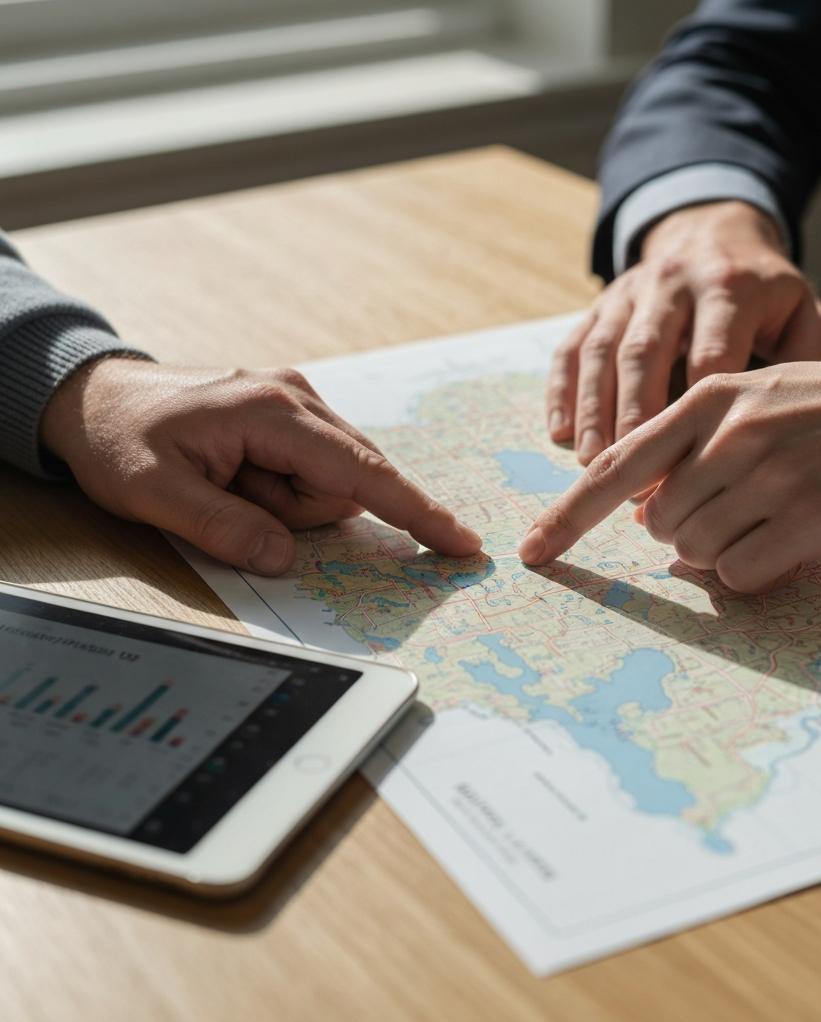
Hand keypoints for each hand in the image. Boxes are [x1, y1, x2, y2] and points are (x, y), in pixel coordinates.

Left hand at [41, 359, 480, 573]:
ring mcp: (295, 403)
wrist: (93, 395)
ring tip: (223, 483)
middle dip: (295, 512)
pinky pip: (310, 471)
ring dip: (282, 503)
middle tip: (226, 498)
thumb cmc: (118, 435)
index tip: (459, 541)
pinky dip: (279, 489)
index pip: (362, 471)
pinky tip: (236, 475)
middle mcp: (297, 398)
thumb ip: (224, 529)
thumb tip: (285, 560)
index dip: (414, 511)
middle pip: (343, 484)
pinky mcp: (289, 416)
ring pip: (327, 483)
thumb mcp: (153, 492)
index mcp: (272, 411)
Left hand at [523, 331, 820, 592]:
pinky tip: (790, 539)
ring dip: (721, 550)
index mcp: (707, 398)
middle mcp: (730, 434)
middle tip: (734, 513)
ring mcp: (771, 476)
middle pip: (655, 522)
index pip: (615, 468)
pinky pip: (740, 574)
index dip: (567, 516)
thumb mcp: (756, 399)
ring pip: (695, 551)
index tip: (533, 553)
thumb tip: (647, 516)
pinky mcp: (810, 518)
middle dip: (679, 533)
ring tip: (771, 516)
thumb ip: (693, 448)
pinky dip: (752, 570)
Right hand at [546, 200, 820, 464]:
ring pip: (602, 352)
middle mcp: (672, 283)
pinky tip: (560, 432)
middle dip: (634, 416)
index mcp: (728, 287)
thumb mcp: (802, 309)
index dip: (697, 411)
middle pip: (645, 352)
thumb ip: (806, 356)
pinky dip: (561, 390)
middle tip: (633, 475)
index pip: (710, 353)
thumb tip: (776, 418)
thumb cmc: (762, 292)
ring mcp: (627, 293)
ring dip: (593, 410)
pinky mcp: (597, 306)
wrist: (713, 231)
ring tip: (591, 462)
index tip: (695, 465)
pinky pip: (571, 346)